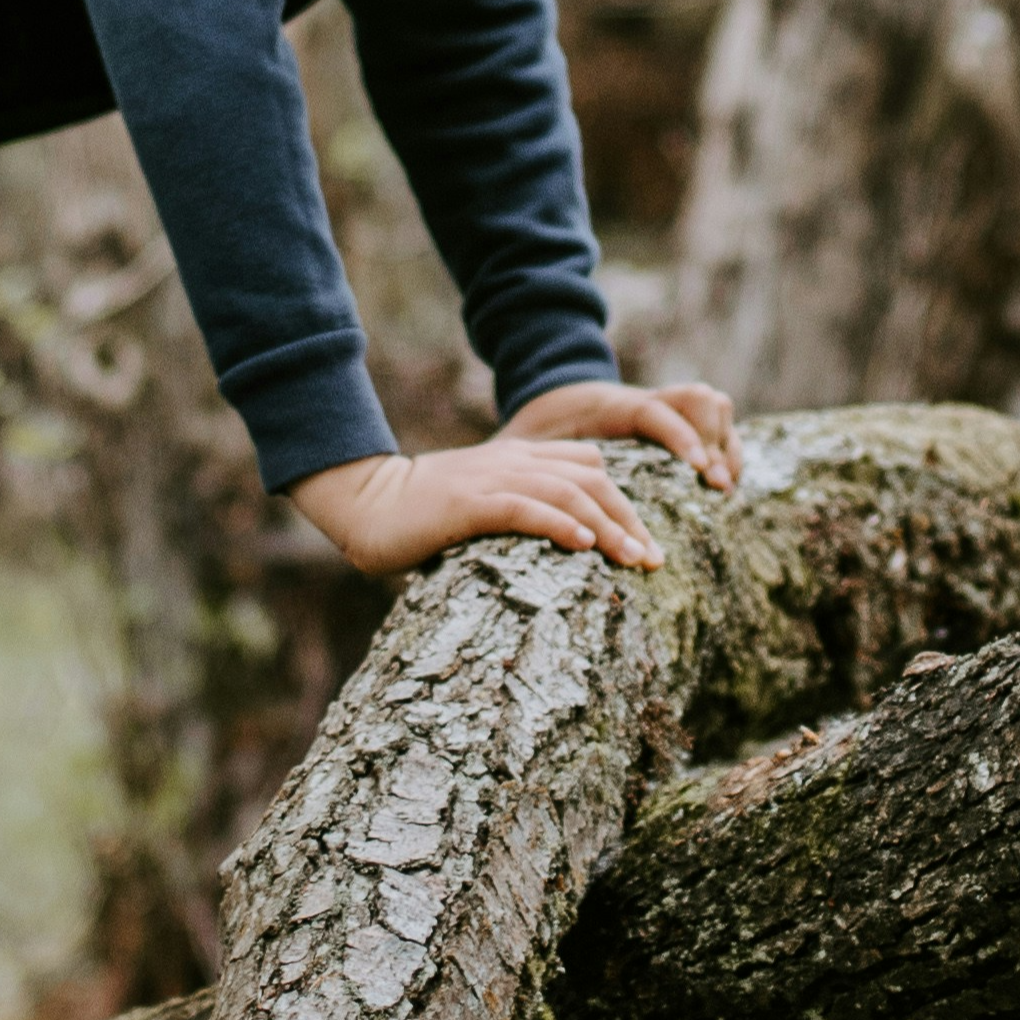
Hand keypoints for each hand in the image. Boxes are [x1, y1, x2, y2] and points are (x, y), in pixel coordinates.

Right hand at [290, 440, 666, 576]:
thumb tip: (557, 548)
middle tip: (656, 560)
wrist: (364, 502)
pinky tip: (585, 545)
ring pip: (569, 494)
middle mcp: (513, 463)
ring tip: (636, 559)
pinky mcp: (470, 504)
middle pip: (592, 481)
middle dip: (630, 519)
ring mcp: (492, 480)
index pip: (590, 468)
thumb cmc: (419, 517)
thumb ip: (516, 514)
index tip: (646, 544)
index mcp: (518, 459)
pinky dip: (560, 524)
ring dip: (609, 527)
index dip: (625, 503)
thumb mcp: (479, 506)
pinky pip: (526, 509)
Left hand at [498, 378, 744, 491]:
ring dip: (726, 442)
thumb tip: (492, 487)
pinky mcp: (677, 419)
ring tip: (725, 485)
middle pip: (699, 401)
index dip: (679, 435)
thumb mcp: (521, 440)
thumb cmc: (535, 425)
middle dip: (716, 441)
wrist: (550, 390)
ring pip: (713, 405)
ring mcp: (665, 406)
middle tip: (717, 487)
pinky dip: (726, 444)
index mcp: (608, 403)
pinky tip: (726, 480)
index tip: (698, 467)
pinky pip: (716, 419)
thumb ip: (515, 459)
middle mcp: (643, 400)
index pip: (654, 409)